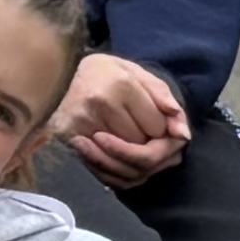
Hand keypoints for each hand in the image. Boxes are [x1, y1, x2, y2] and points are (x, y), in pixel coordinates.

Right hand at [58, 52, 189, 178]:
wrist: (57, 72)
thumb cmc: (103, 73)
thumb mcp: (135, 72)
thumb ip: (163, 98)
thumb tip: (183, 133)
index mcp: (123, 85)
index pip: (156, 126)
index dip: (162, 130)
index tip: (154, 122)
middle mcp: (102, 104)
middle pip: (141, 146)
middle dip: (149, 147)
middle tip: (145, 138)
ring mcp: (83, 123)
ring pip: (122, 160)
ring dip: (131, 159)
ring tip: (130, 144)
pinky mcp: (70, 137)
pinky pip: (101, 168)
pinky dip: (114, 168)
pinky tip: (115, 155)